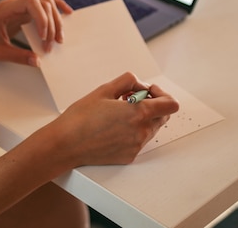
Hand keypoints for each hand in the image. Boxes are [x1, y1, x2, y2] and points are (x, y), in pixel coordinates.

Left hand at [0, 0, 72, 66]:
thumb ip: (18, 56)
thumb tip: (38, 61)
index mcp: (7, 9)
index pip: (32, 2)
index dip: (42, 17)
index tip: (43, 37)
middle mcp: (16, 5)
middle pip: (43, 4)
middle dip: (51, 25)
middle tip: (51, 46)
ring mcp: (21, 8)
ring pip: (47, 5)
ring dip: (55, 21)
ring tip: (58, 40)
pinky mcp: (26, 14)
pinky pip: (44, 7)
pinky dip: (56, 10)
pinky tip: (67, 14)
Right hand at [43, 72, 179, 167]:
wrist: (66, 144)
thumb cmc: (81, 117)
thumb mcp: (104, 89)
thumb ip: (128, 81)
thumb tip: (140, 84)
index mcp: (138, 113)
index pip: (171, 104)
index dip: (162, 94)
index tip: (148, 91)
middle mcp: (141, 132)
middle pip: (163, 116)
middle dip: (151, 104)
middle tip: (130, 99)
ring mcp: (136, 146)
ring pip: (151, 128)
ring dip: (141, 118)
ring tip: (118, 113)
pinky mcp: (128, 156)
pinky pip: (138, 141)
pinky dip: (132, 131)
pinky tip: (112, 127)